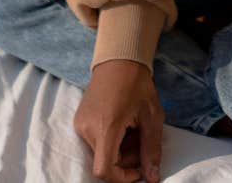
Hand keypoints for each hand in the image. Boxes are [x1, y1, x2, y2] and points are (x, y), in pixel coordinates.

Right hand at [73, 59, 163, 182]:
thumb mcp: (152, 117)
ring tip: (134, 130)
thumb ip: (151, 149)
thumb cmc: (137, 86)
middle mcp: (87, 128)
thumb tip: (152, 177)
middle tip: (142, 141)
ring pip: (101, 153)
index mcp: (105, 126)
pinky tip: (124, 126)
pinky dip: (112, 142)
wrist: (118, 61)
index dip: (122, 178)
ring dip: (120, 150)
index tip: (138, 172)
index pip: (104, 170)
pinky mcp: (79, 122)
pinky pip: (96, 143)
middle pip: (105, 162)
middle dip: (127, 161)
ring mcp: (80, 125)